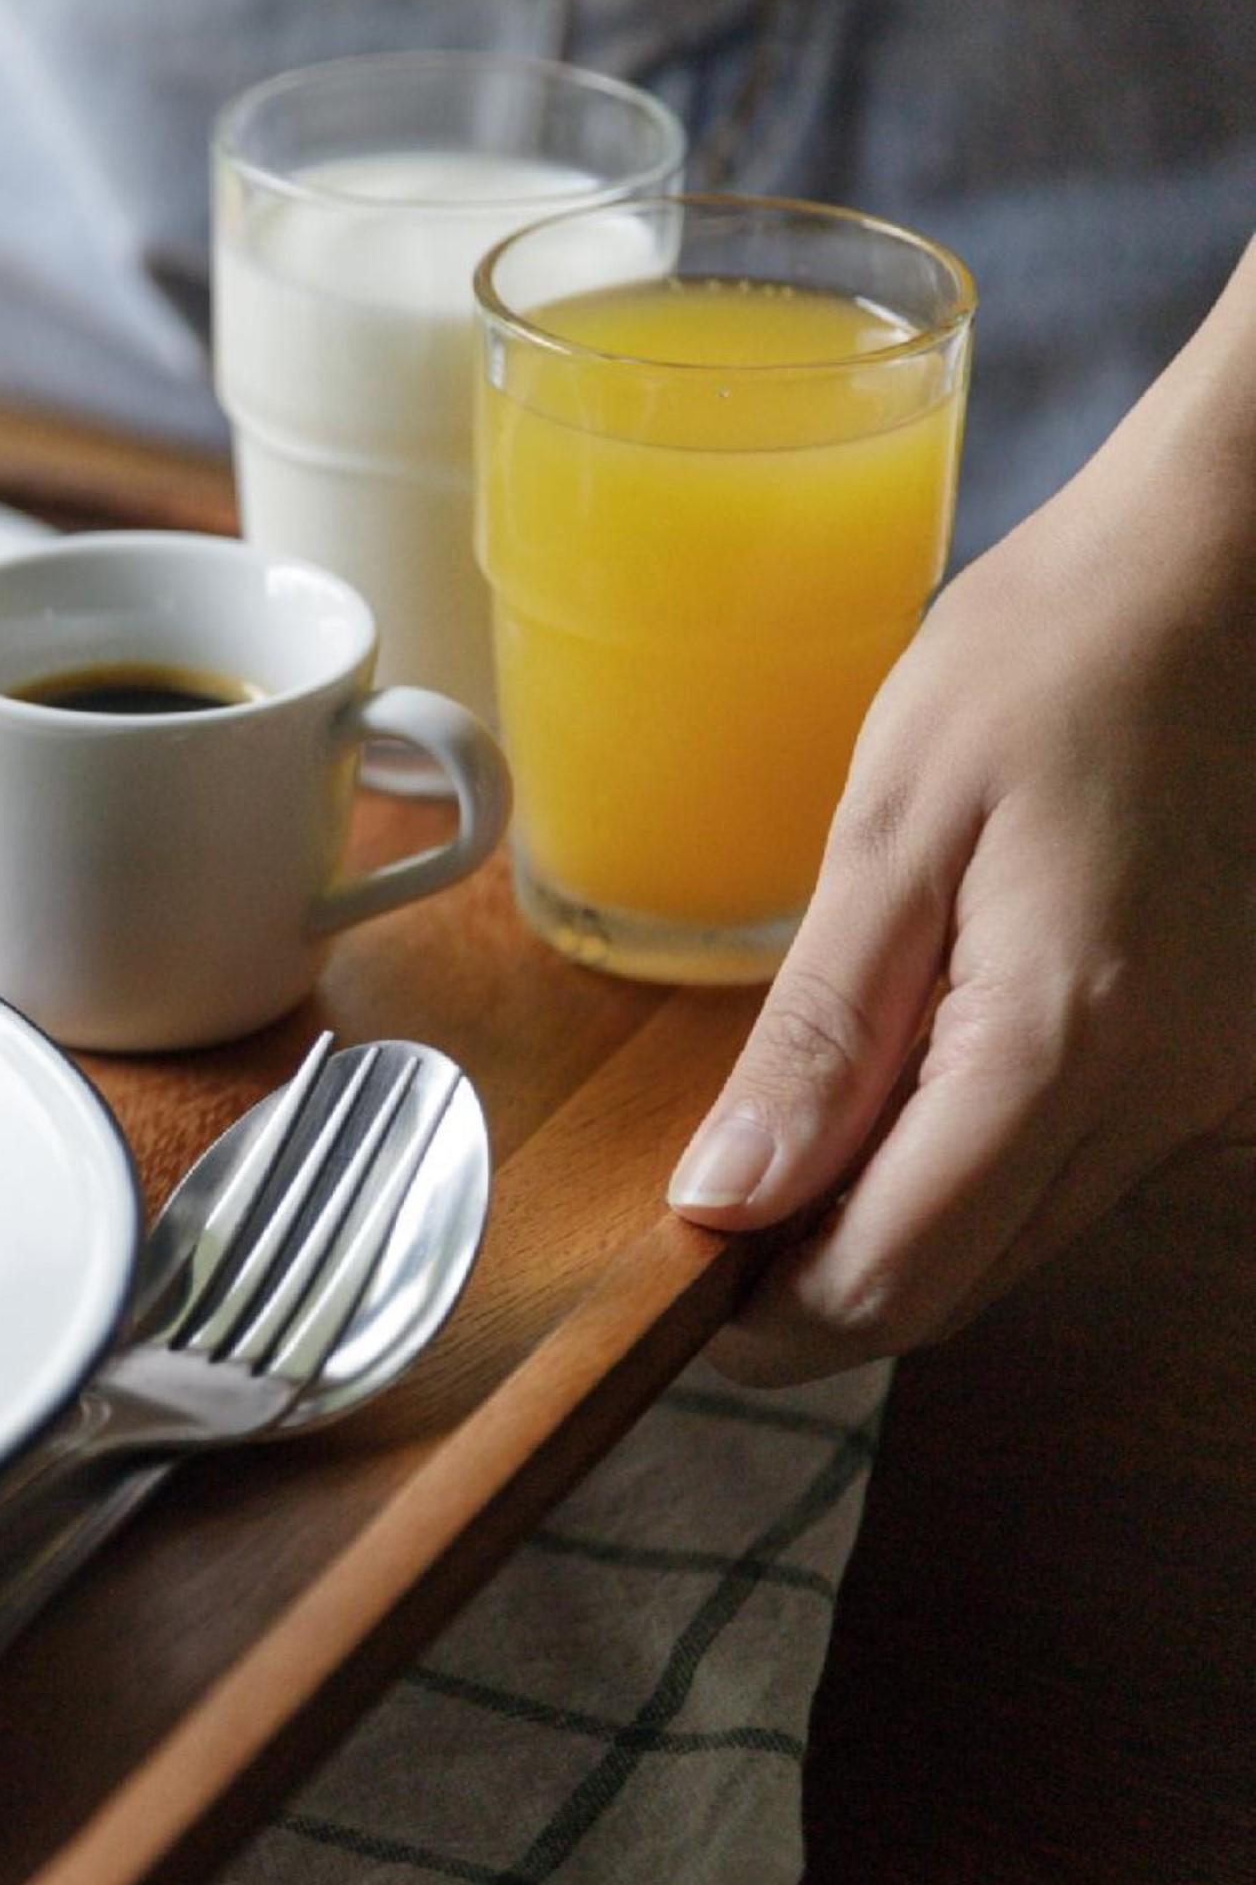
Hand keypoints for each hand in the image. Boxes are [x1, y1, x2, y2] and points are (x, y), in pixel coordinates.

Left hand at [668, 406, 1255, 1381]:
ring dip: (900, 1224)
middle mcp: (1170, 1094)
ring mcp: (1213, 1083)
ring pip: (1023, 1238)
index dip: (773, 1313)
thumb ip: (817, 1037)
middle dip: (825, 1280)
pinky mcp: (1224, 1057)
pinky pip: (1078, 1167)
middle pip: (963, 1284)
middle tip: (718, 1211)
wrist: (1230, 570)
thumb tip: (726, 1196)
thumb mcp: (893, 832)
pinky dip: (975, 1164)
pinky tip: (907, 1086)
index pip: (899, 1276)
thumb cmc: (1053, 659)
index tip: (682, 1279)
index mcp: (1069, 1040)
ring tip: (799, 1136)